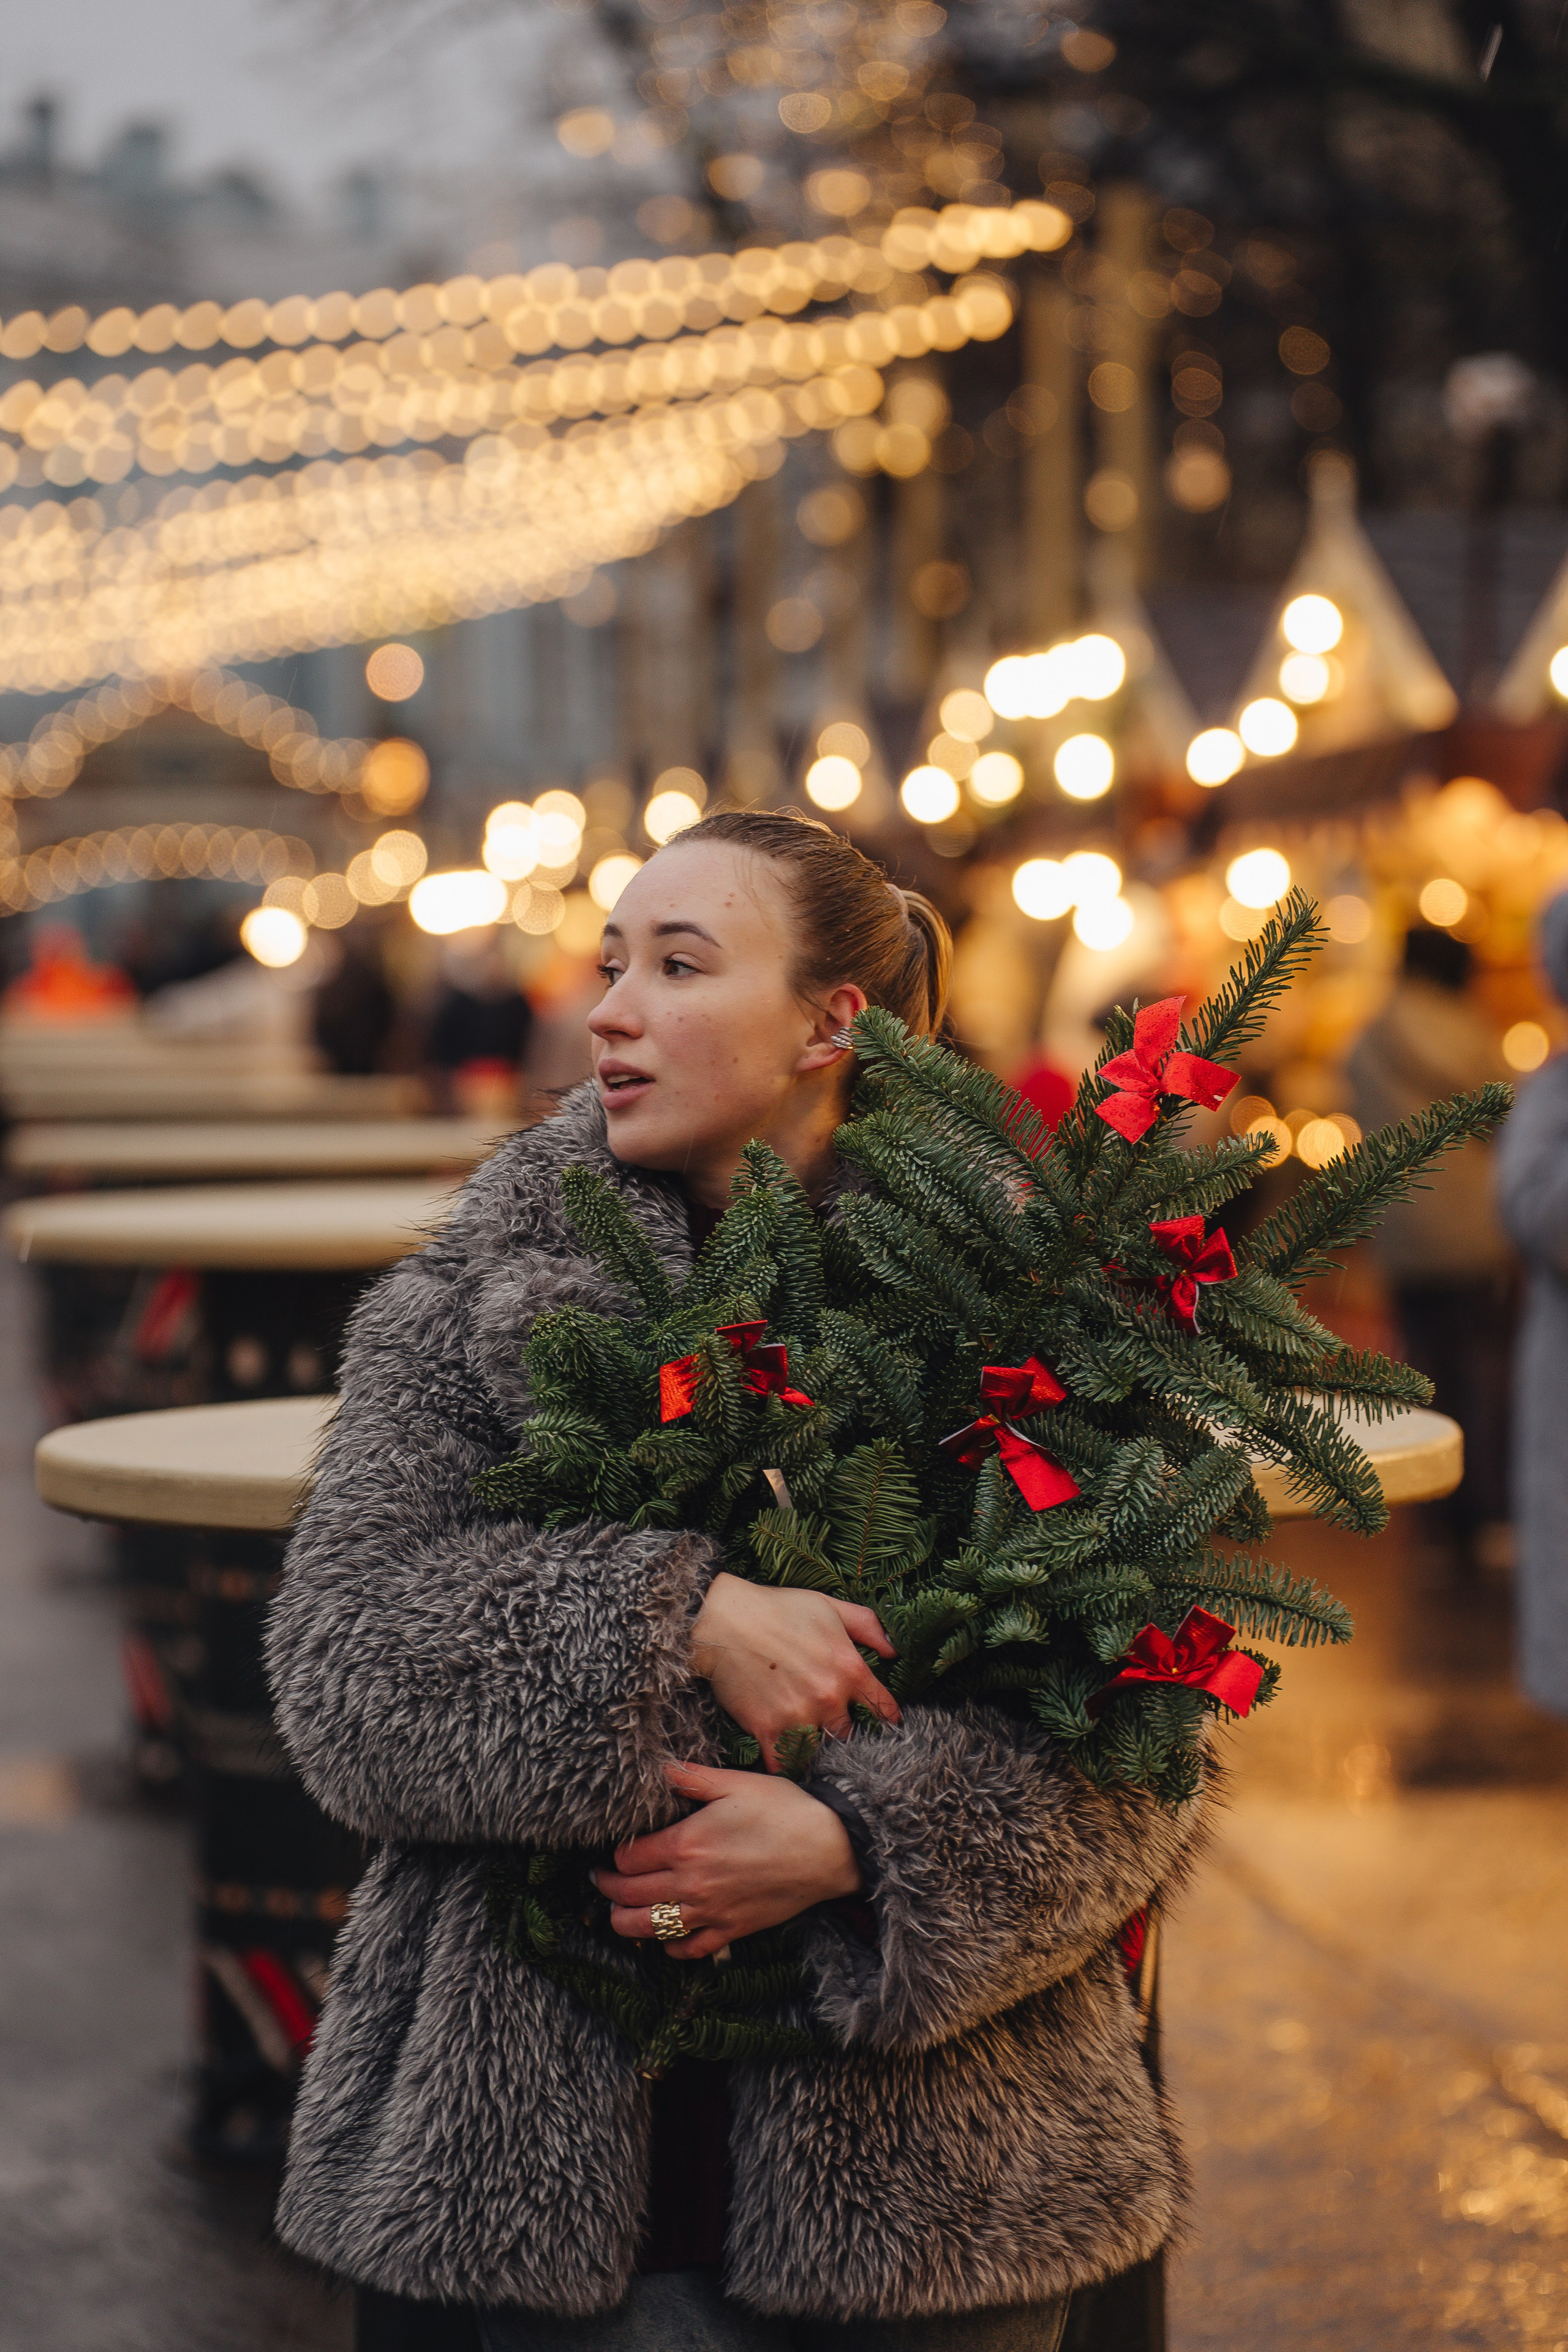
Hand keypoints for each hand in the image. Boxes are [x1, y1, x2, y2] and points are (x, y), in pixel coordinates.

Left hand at [593, 1761, 861, 1959]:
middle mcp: (691, 1883)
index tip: (610, 1851)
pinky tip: (666, 1938)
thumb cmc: (785, 1810)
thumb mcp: (735, 1783)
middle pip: (629, 1896)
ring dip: (625, 1923)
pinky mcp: (732, 1930)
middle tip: (599, 1880)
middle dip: (608, 1889)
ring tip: (618, 1912)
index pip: (627, 1859)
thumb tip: (658, 1768)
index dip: (613, 1855)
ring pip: (649, 1930)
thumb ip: (691, 1777)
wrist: (831, 1849)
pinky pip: (690, 1950)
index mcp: (686, 1844)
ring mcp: (711, 1912)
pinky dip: (670, 1947)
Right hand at [689, 1571, 899, 1769]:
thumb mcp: (829, 1606)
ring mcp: (799, 1716)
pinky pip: (785, 1762)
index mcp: (849, 1667)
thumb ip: (867, 1626)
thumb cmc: (776, 1609)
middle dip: (844, 1733)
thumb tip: (894, 1651)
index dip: (886, 1718)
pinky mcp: (768, 1730)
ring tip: (811, 1747)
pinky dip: (786, 1763)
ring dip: (816, 1749)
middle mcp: (829, 1697)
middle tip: (836, 1733)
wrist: (723, 1621)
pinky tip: (786, 1758)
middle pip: (850, 1733)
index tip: (884, 1726)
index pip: (882, 1706)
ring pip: (820, 1750)